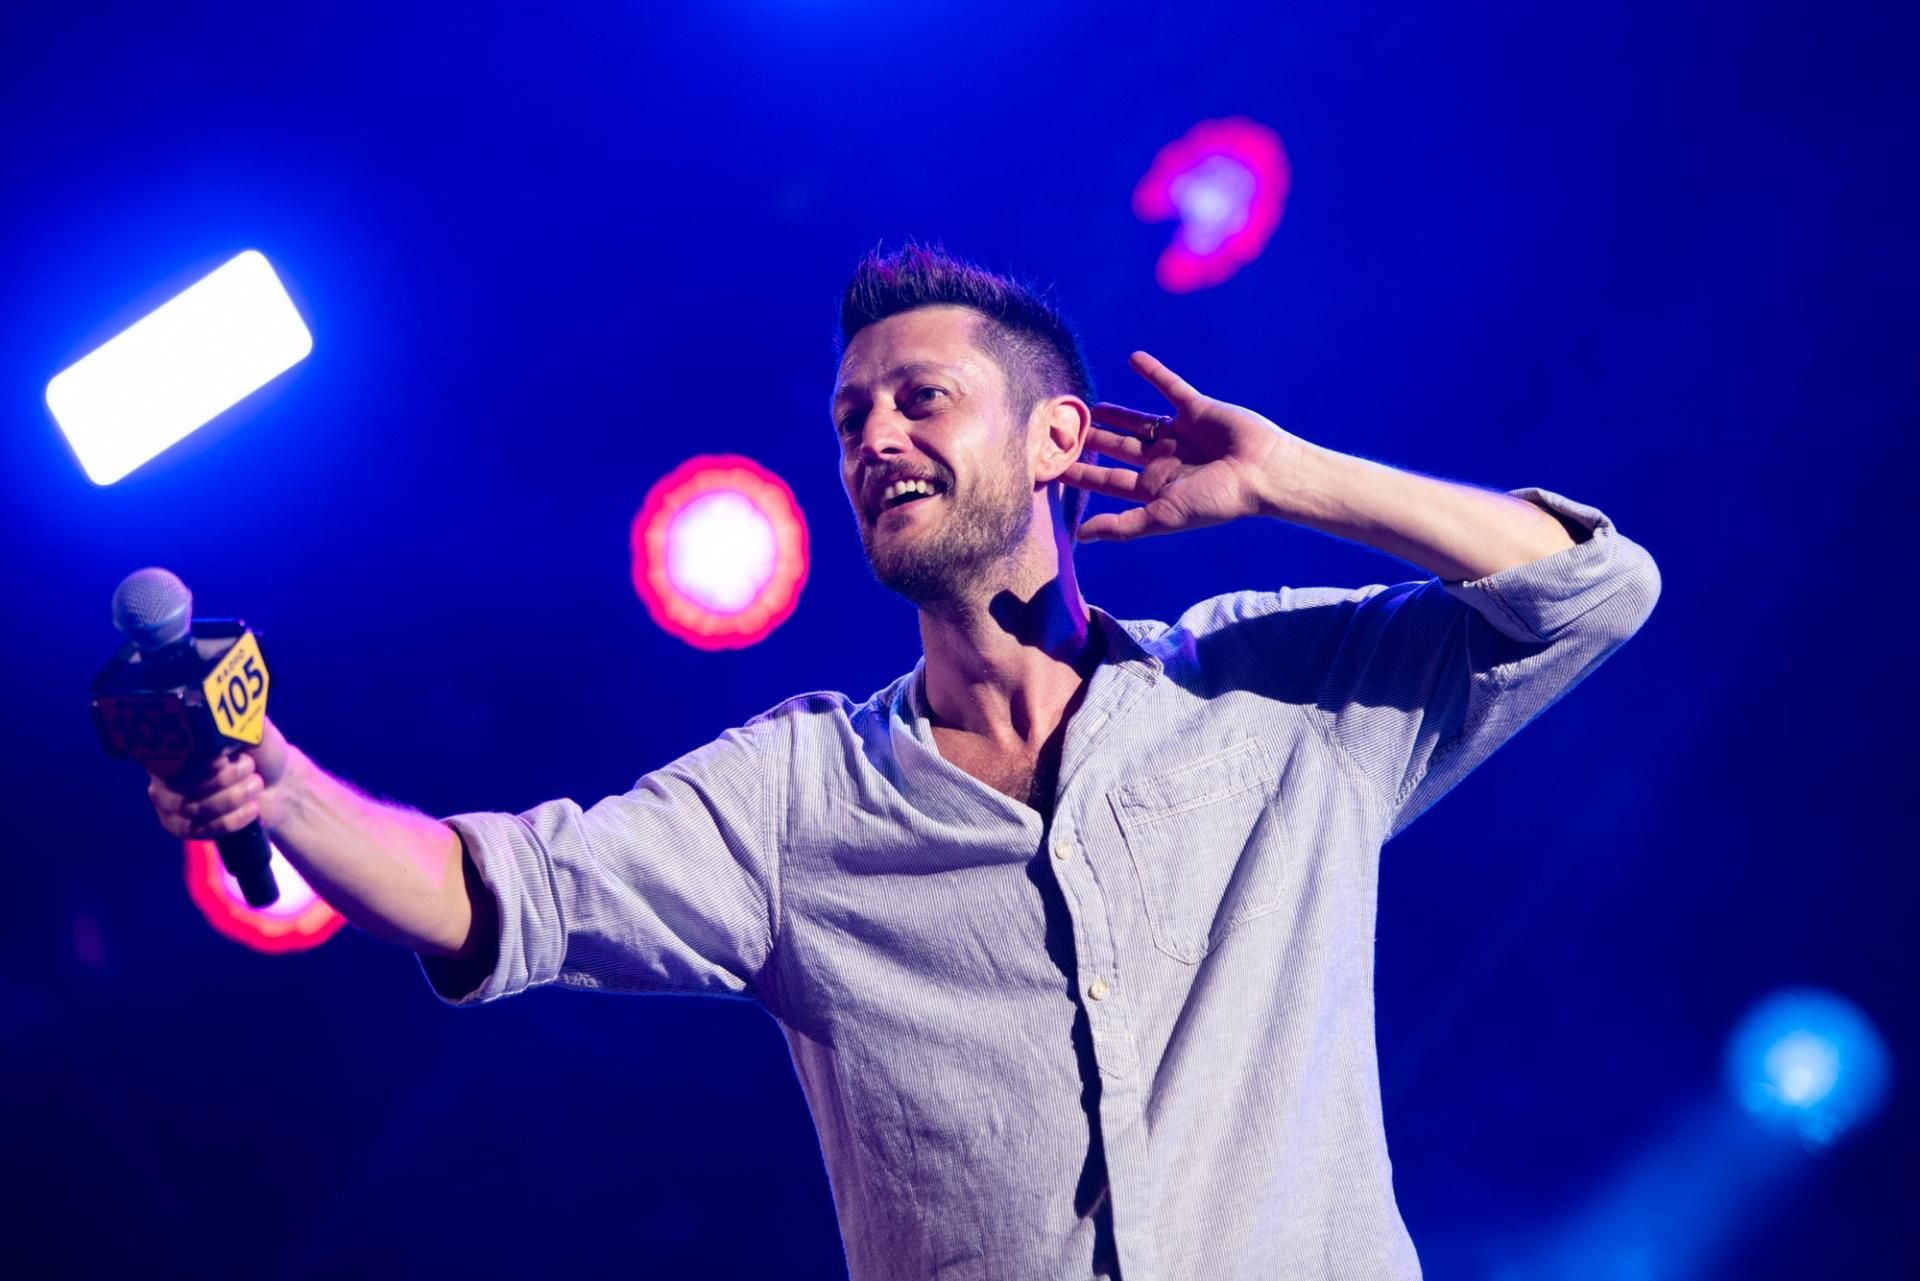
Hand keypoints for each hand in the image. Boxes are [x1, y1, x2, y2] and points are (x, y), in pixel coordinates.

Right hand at [148, 717, 291, 840]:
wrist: (279, 783)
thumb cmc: (261, 752)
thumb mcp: (253, 728)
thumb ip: (234, 719)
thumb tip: (218, 717)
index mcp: (176, 743)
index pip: (173, 755)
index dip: (201, 761)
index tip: (224, 759)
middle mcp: (165, 772)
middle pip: (182, 784)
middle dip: (225, 778)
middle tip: (249, 767)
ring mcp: (170, 802)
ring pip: (194, 808)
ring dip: (234, 797)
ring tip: (256, 784)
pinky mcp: (183, 827)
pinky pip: (199, 830)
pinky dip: (232, 820)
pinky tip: (252, 808)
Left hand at [1064, 351, 1304, 542]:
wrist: (1263, 473)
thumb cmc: (1217, 501)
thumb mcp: (1164, 517)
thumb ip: (1123, 526)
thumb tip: (1080, 537)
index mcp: (1154, 487)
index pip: (1106, 480)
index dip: (1080, 474)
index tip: (1049, 466)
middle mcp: (1163, 461)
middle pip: (1117, 449)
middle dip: (1090, 442)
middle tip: (1060, 430)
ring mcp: (1178, 434)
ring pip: (1137, 420)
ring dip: (1114, 413)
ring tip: (1087, 406)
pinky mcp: (1195, 409)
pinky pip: (1170, 387)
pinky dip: (1154, 372)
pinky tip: (1133, 358)